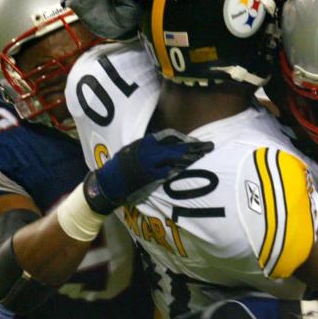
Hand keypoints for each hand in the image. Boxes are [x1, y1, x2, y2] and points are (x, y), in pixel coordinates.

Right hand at [83, 130, 212, 213]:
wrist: (109, 182)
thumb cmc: (120, 167)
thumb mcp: (132, 151)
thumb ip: (148, 148)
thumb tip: (165, 147)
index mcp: (144, 143)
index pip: (168, 136)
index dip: (184, 139)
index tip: (196, 141)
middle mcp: (147, 151)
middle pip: (175, 146)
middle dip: (193, 147)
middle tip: (208, 147)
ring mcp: (148, 164)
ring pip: (173, 158)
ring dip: (189, 158)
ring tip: (201, 156)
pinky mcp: (149, 176)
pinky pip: (166, 172)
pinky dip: (176, 170)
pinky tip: (187, 169)